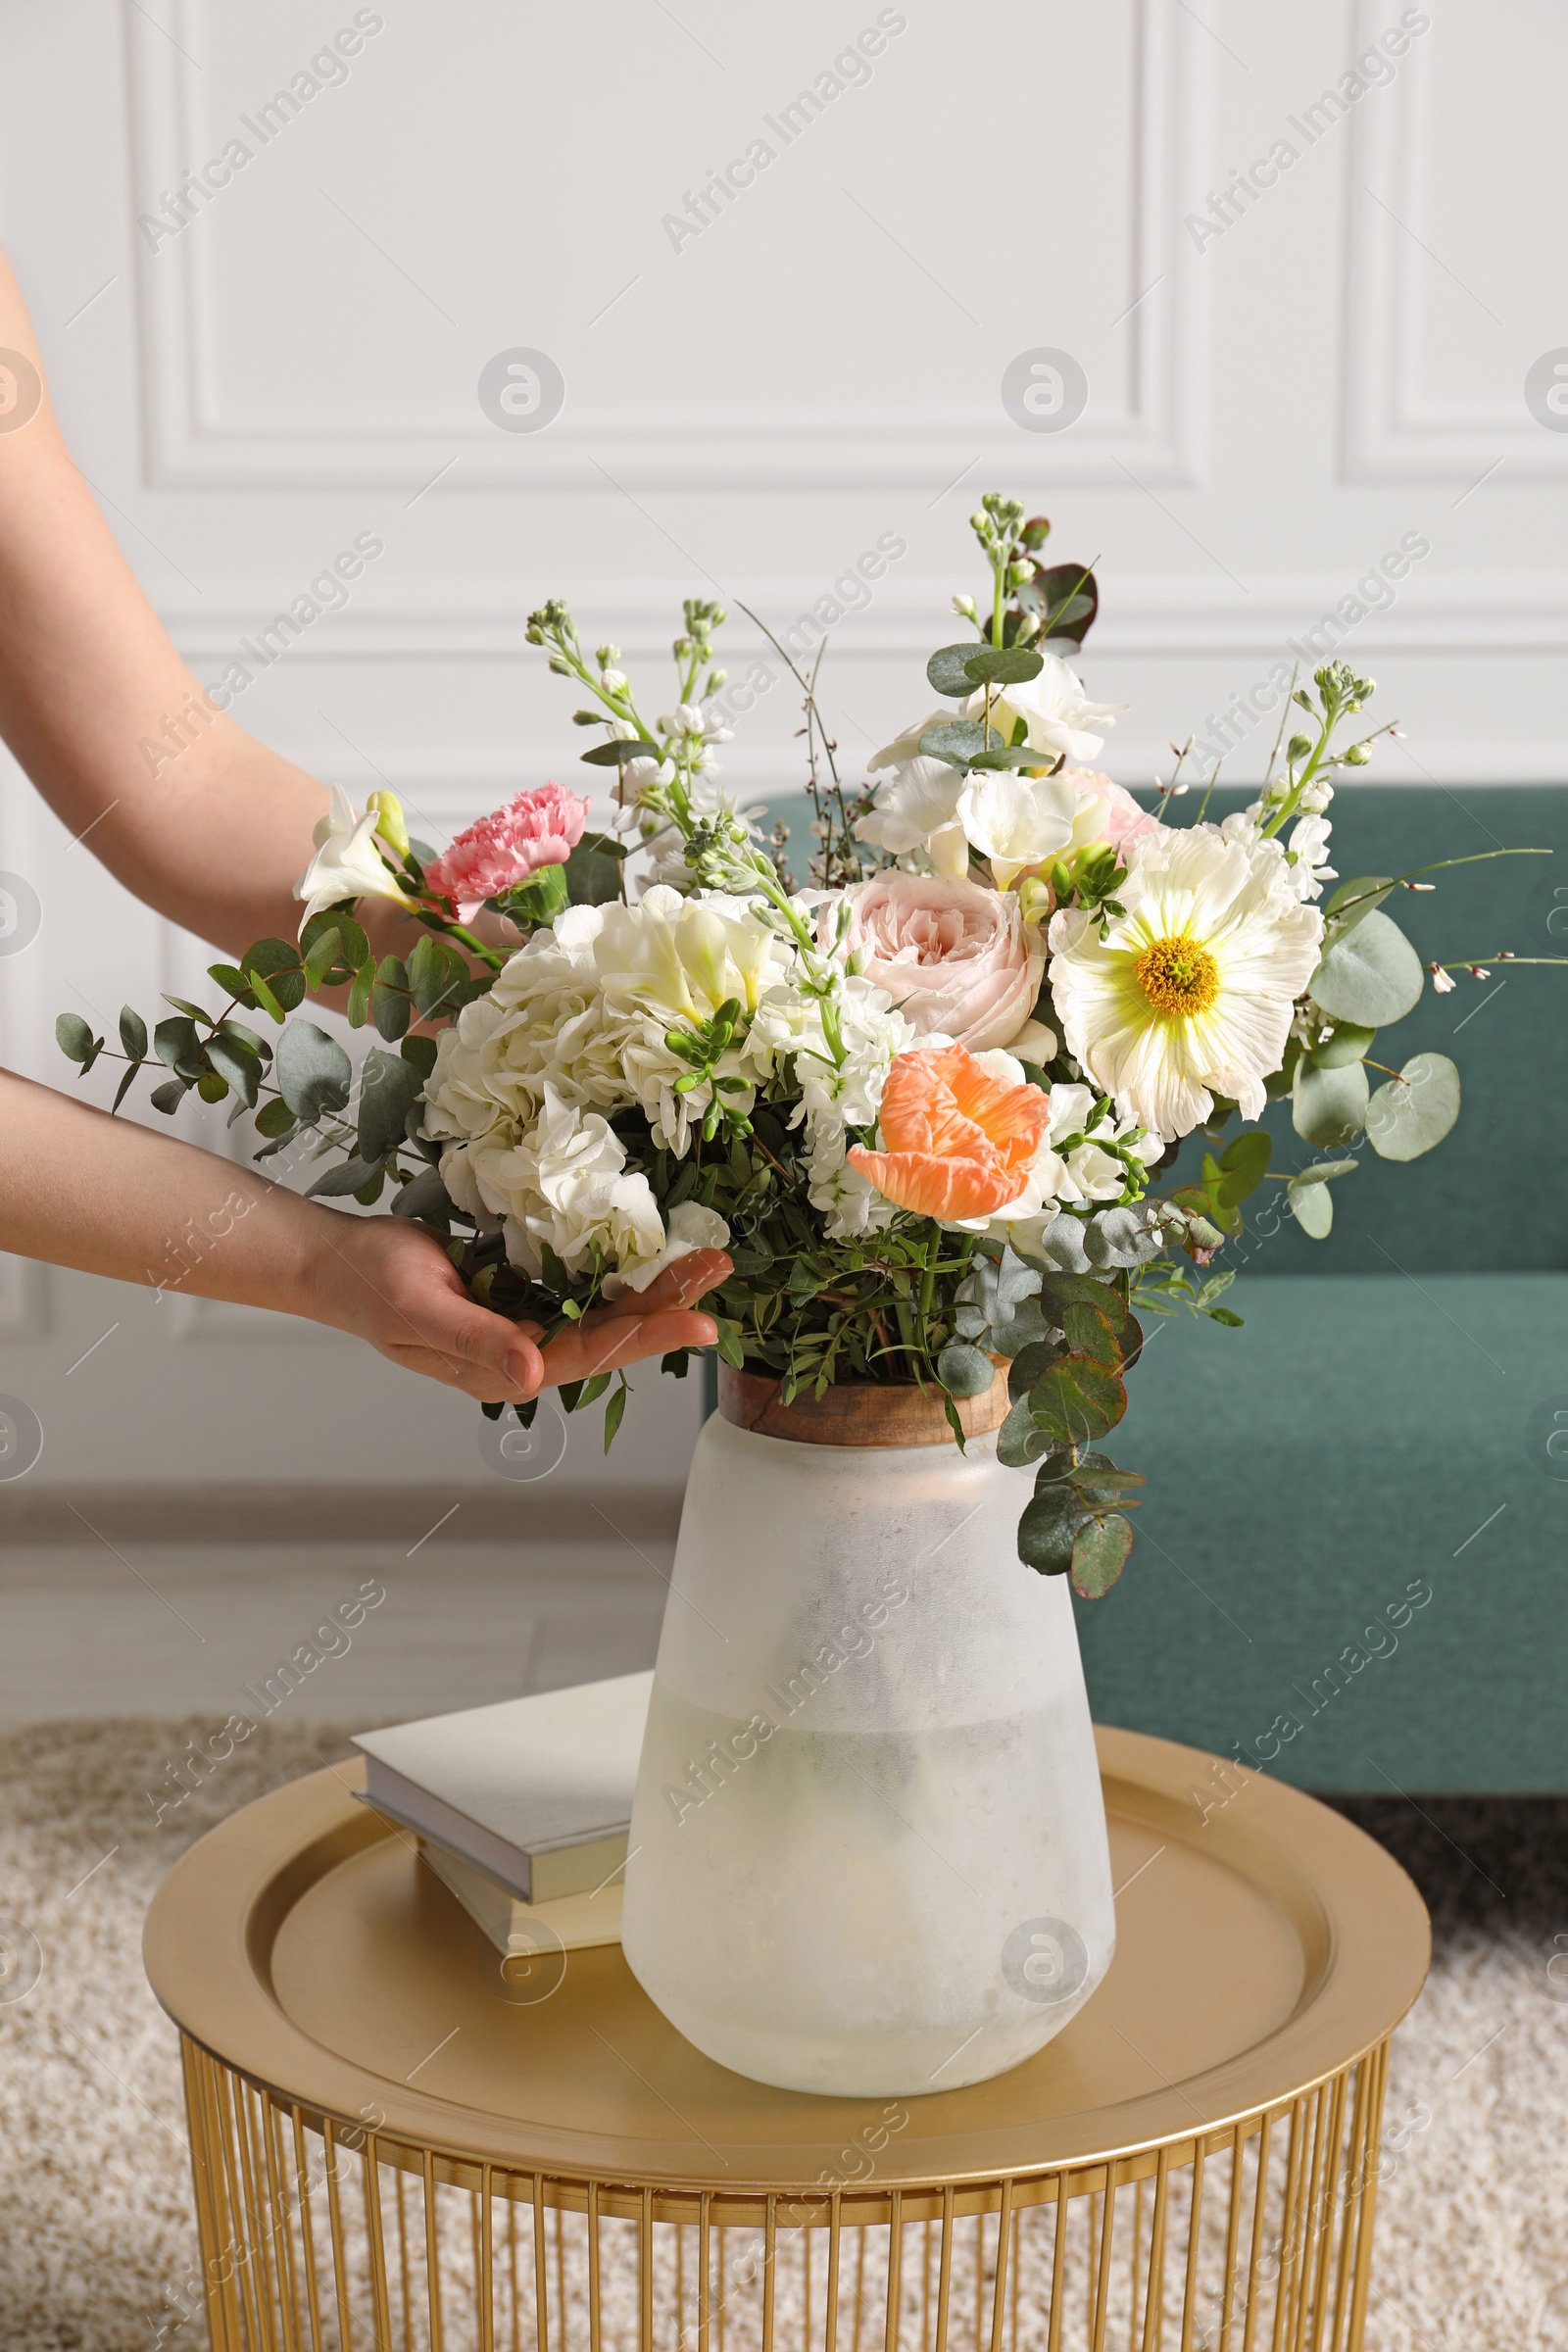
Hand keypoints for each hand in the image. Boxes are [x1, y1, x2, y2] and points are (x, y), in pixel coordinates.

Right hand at [306, 1210, 729, 1403]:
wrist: (339, 1263)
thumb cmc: (370, 1286)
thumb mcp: (419, 1310)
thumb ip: (477, 1342)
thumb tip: (535, 1373)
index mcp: (502, 1371)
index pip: (590, 1357)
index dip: (646, 1337)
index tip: (698, 1320)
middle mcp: (523, 1355)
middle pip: (610, 1335)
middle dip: (666, 1305)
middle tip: (717, 1269)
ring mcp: (524, 1326)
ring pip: (603, 1310)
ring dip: (652, 1286)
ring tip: (701, 1261)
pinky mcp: (521, 1296)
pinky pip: (580, 1286)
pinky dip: (618, 1268)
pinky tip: (651, 1250)